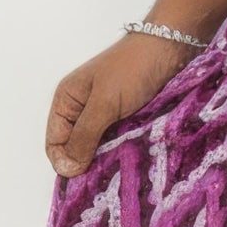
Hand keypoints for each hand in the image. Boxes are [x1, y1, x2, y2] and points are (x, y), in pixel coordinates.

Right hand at [45, 31, 195, 177]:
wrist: (172, 45)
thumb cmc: (134, 69)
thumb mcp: (104, 104)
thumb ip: (84, 136)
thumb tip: (67, 170)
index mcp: (67, 101)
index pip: (55, 143)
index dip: (65, 163)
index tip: (83, 179)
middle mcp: (83, 109)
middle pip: (76, 148)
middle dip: (87, 164)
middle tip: (104, 181)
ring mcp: (107, 113)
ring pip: (99, 147)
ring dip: (108, 159)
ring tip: (120, 172)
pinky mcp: (129, 117)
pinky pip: (119, 141)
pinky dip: (123, 151)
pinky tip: (133, 161)